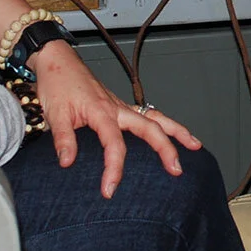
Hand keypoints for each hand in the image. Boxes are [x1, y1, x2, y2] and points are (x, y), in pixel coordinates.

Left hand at [30, 40, 200, 197]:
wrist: (57, 62)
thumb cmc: (57, 84)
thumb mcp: (55, 114)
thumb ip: (64, 139)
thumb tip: (67, 162)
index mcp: (102, 111)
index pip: (115, 145)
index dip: (114, 169)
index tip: (110, 189)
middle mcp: (117, 108)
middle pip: (150, 128)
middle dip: (166, 149)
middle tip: (176, 169)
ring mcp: (121, 106)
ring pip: (156, 118)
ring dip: (177, 131)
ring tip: (195, 145)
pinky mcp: (120, 106)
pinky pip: (148, 115)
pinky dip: (163, 124)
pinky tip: (171, 133)